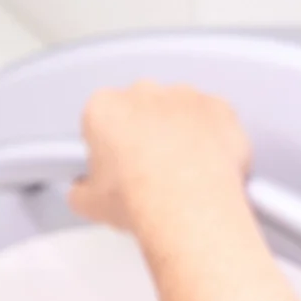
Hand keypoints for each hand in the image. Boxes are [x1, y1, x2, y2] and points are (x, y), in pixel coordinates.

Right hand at [67, 80, 251, 236]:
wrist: (188, 208)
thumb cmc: (140, 200)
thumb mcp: (89, 204)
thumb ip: (81, 189)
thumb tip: (84, 191)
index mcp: (104, 108)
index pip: (100, 119)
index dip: (108, 145)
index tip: (116, 166)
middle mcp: (143, 92)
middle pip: (140, 107)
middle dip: (144, 131)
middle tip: (149, 170)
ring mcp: (184, 96)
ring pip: (179, 109)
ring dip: (180, 130)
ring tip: (183, 171)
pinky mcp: (218, 107)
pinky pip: (214, 117)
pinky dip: (213, 135)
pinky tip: (209, 164)